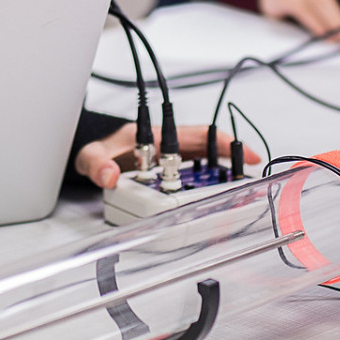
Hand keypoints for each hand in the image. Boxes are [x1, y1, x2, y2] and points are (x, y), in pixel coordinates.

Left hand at [75, 122, 260, 188]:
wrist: (95, 159)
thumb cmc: (101, 152)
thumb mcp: (90, 156)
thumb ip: (96, 163)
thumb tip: (108, 175)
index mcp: (156, 136)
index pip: (197, 135)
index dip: (222, 142)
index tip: (244, 153)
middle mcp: (168, 148)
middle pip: (208, 154)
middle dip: (231, 166)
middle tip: (248, 183)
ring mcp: (170, 163)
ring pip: (203, 169)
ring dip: (221, 181)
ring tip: (239, 198)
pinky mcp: (169, 177)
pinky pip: (193, 182)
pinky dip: (207, 191)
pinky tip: (216, 204)